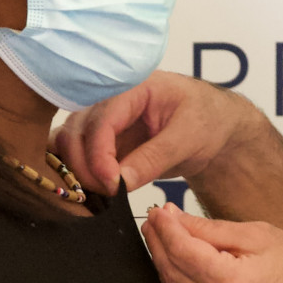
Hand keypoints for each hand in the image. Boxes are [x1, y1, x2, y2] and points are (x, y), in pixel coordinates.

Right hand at [55, 72, 258, 194]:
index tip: (111, 185)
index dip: (99, 154)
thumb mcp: (188, 138)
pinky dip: (76, 172)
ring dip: (75, 170)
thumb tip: (119, 183)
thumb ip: (154, 158)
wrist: (214, 127)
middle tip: (106, 194)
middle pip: (76, 130)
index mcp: (133, 87)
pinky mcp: (102, 141)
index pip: (101, 119)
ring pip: (68, 142)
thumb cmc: (206, 120)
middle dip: (84, 166)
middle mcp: (110, 100)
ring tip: (98, 195)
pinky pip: (77, 155)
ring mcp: (102, 120)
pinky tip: (90, 192)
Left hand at [139, 204, 282, 282]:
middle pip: (172, 277)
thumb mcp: (260, 235)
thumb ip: (212, 230)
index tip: (158, 212)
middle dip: (159, 247)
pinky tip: (185, 272)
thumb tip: (175, 220)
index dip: (164, 229)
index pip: (180, 252)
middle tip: (156, 224)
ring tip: (166, 243)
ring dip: (167, 270)